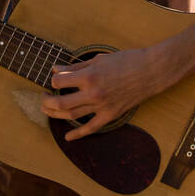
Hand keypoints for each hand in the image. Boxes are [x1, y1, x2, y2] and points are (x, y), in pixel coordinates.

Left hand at [41, 47, 159, 140]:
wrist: (151, 71)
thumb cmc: (126, 60)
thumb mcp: (99, 58)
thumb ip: (77, 66)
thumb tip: (57, 69)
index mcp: (89, 75)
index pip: (60, 81)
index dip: (54, 80)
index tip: (55, 79)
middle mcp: (93, 93)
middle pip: (60, 102)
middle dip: (47, 101)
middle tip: (43, 97)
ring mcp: (102, 106)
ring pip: (72, 115)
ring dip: (56, 114)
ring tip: (47, 110)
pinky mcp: (111, 115)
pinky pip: (91, 128)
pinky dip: (78, 134)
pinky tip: (68, 137)